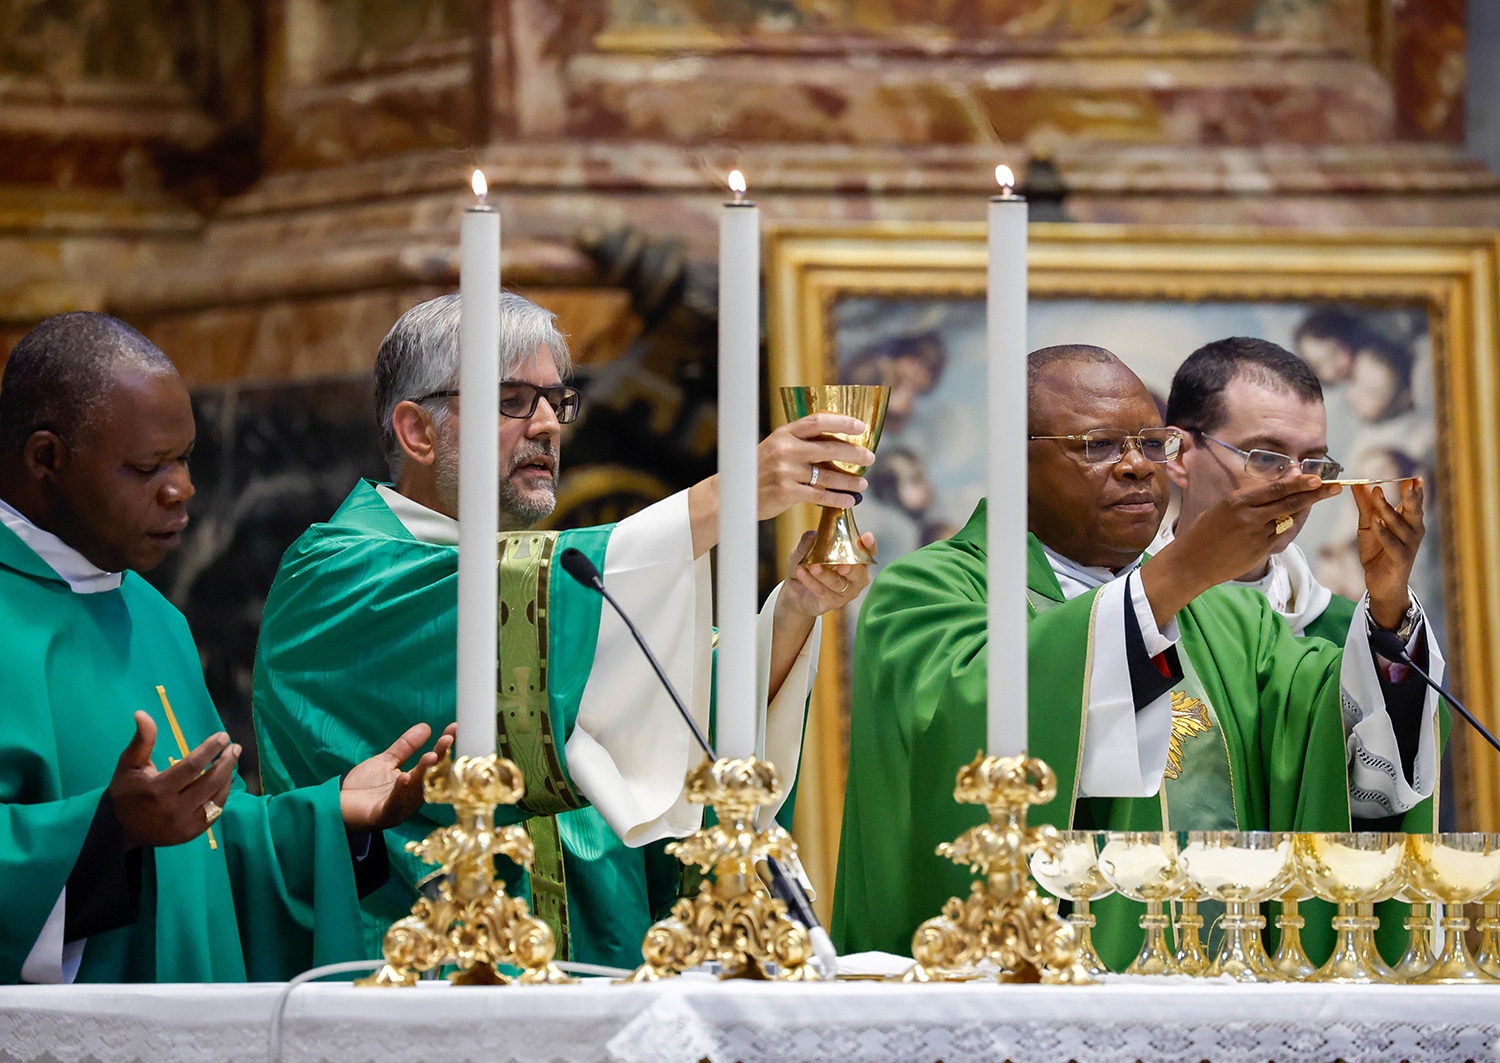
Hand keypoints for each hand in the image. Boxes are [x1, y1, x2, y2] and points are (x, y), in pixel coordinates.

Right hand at [109, 711, 237, 849]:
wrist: (119, 829)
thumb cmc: (125, 792)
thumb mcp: (128, 764)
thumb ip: (141, 740)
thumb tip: (143, 713)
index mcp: (158, 789)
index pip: (192, 766)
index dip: (210, 749)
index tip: (223, 736)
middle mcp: (173, 809)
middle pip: (210, 782)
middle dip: (226, 762)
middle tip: (235, 748)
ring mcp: (184, 824)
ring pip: (216, 798)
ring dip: (228, 777)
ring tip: (231, 761)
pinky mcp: (191, 833)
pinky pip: (215, 813)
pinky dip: (223, 795)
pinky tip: (224, 781)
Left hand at [339, 722, 455, 832]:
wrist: (335, 805)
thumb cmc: (363, 787)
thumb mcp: (387, 762)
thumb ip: (406, 747)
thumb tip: (426, 727)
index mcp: (415, 784)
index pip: (435, 764)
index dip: (444, 747)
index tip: (453, 729)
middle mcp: (412, 797)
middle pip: (431, 777)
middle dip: (441, 758)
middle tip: (447, 740)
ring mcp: (399, 807)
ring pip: (416, 790)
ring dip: (425, 773)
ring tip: (431, 756)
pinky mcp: (383, 816)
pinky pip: (395, 804)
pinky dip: (401, 791)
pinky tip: (405, 778)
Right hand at [756, 414, 874, 519]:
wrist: (733, 494)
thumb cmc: (759, 471)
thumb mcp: (775, 448)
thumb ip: (799, 444)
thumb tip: (836, 446)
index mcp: (784, 433)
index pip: (818, 421)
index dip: (842, 422)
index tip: (861, 427)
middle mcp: (786, 449)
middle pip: (829, 448)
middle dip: (854, 454)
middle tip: (870, 458)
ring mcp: (786, 471)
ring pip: (828, 475)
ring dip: (849, 481)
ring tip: (863, 484)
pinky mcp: (787, 492)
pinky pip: (820, 495)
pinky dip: (838, 499)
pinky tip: (849, 501)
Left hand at [776, 530, 876, 622]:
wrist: (794, 590)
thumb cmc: (806, 565)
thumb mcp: (803, 551)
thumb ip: (807, 543)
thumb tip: (811, 535)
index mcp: (855, 558)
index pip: (868, 551)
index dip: (869, 545)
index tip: (867, 537)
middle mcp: (856, 576)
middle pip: (859, 573)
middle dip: (852, 568)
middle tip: (842, 565)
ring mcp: (847, 591)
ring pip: (838, 583)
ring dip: (825, 574)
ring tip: (812, 566)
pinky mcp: (834, 602)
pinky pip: (823, 591)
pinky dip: (811, 581)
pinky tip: (801, 571)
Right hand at [1143, 473, 1340, 624]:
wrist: (1192, 562)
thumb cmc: (1203, 533)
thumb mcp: (1222, 508)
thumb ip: (1247, 500)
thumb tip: (1272, 491)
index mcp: (1238, 501)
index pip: (1277, 489)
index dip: (1300, 483)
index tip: (1317, 478)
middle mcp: (1250, 516)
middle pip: (1290, 502)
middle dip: (1316, 494)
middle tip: (1335, 487)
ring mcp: (1257, 534)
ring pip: (1289, 518)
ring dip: (1304, 508)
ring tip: (1320, 497)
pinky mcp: (1260, 550)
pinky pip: (1280, 534)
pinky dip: (1288, 525)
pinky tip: (1292, 519)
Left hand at [1355, 478, 1423, 628]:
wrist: (1380, 584)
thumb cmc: (1378, 551)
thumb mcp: (1369, 525)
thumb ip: (1366, 505)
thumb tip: (1358, 483)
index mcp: (1409, 522)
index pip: (1414, 503)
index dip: (1415, 490)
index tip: (1415, 476)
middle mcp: (1413, 532)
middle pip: (1414, 511)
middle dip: (1411, 496)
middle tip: (1408, 482)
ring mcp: (1408, 546)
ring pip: (1399, 524)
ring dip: (1388, 509)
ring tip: (1377, 493)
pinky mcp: (1400, 559)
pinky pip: (1392, 544)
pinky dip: (1384, 532)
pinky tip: (1377, 522)